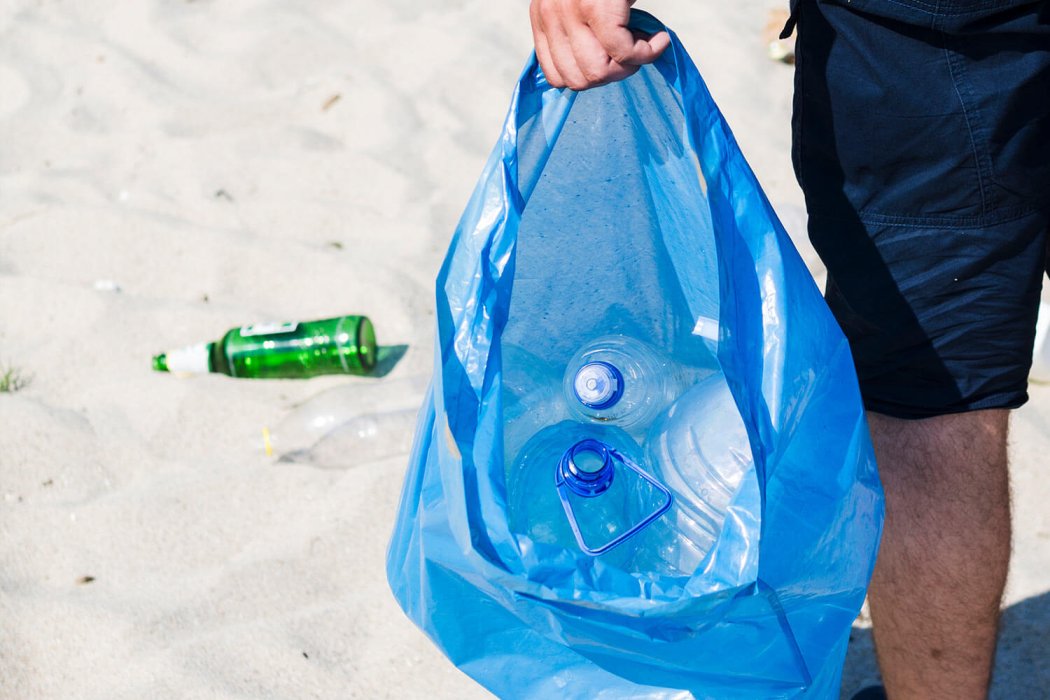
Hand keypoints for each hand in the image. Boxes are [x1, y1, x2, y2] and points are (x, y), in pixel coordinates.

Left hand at [529, 0, 670, 89]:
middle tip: (634, 57)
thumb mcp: (578, 2)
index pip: (556, 76)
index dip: (589, 79)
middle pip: (578, 80)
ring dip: (629, 67)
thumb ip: (576, 29)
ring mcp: (572, 12)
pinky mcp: (598, 7)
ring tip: (645, 46)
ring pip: (598, 72)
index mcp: (543, 15)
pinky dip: (648, 52)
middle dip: (612, 76)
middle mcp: (551, 15)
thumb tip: (597, 69)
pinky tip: (660, 39)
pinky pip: (624, 52)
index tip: (613, 63)